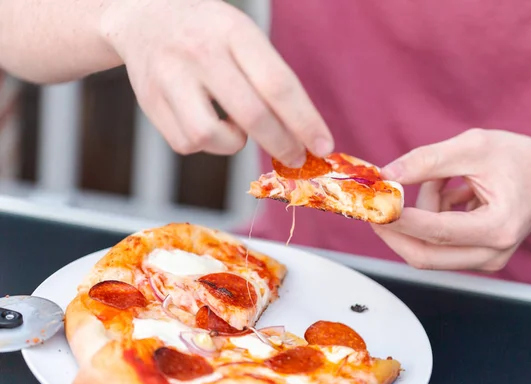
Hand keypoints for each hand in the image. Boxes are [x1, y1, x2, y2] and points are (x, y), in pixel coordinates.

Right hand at [100, 0, 332, 165]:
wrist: (145, 17)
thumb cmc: (209, 34)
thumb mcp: (243, 37)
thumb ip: (270, 79)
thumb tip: (301, 134)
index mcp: (234, 31)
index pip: (278, 84)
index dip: (305, 121)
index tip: (323, 146)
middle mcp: (199, 52)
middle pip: (251, 114)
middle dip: (282, 144)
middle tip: (296, 157)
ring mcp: (169, 77)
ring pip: (209, 136)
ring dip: (234, 144)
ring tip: (236, 128)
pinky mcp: (149, 101)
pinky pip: (186, 144)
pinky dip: (206, 145)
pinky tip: (210, 125)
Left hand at [372, 129, 530, 271]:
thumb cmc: (518, 160)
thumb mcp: (474, 147)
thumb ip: (427, 160)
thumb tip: (386, 175)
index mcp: (498, 228)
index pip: (436, 232)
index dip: (399, 220)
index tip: (373, 205)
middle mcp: (492, 254)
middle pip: (424, 256)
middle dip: (393, 230)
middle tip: (373, 204)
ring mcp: (483, 260)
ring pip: (426, 248)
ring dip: (419, 214)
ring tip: (440, 178)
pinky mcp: (473, 257)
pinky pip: (435, 242)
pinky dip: (429, 216)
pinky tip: (448, 191)